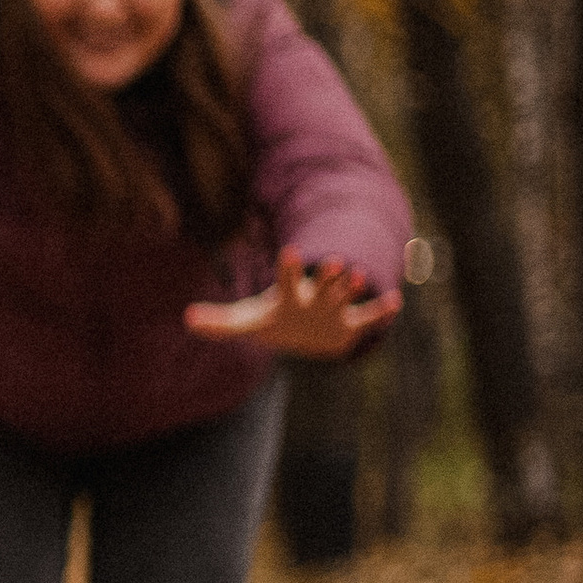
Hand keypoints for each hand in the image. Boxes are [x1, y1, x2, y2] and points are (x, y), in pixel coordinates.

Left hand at [185, 248, 403, 360]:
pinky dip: (381, 312)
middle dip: (328, 275)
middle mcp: (314, 298)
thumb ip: (220, 322)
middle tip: (336, 259)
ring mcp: (335, 309)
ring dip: (352, 287)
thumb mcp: (249, 323)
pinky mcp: (351, 325)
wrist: (306, 330)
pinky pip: (368, 318)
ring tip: (360, 277)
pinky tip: (395, 302)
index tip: (291, 252)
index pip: (287, 280)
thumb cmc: (276, 322)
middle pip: (321, 285)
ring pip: (344, 296)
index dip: (289, 268)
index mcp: (290, 297)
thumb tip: (187, 319)